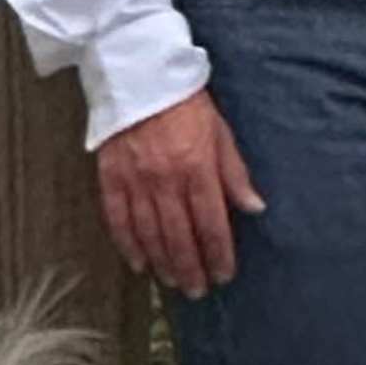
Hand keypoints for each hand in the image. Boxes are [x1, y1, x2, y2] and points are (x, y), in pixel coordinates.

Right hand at [94, 83, 264, 295]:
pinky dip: (128, 245)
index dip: (218, 254)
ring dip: (163, 262)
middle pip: (180, 236)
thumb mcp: (220, 132)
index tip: (224, 275)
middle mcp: (166, 180)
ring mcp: (135, 181)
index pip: (211, 223)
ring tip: (173, 282)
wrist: (139, 73)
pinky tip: (138, 264)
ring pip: (150, 234)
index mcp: (197, 168)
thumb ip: (234, 173)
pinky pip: (118, 219)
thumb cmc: (186, 102)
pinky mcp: (111, 177)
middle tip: (197, 290)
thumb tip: (254, 208)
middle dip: (191, 268)